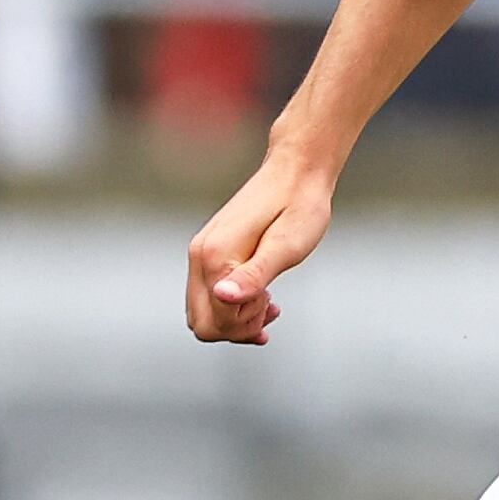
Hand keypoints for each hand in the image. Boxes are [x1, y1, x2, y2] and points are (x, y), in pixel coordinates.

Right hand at [186, 154, 333, 342]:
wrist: (297, 171)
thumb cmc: (299, 207)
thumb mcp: (285, 247)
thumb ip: (254, 275)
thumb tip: (223, 296)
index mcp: (213, 256)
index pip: (215, 320)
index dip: (245, 324)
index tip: (272, 302)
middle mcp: (199, 254)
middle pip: (201, 322)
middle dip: (236, 328)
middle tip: (270, 307)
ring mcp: (202, 252)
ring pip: (204, 311)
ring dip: (236, 319)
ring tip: (270, 303)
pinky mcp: (211, 249)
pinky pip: (210, 293)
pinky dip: (233, 305)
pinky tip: (262, 298)